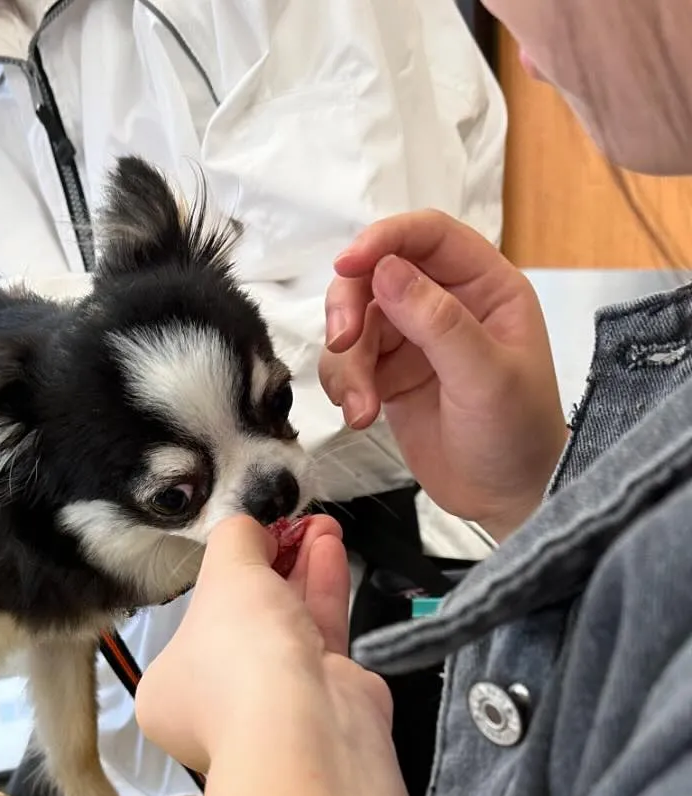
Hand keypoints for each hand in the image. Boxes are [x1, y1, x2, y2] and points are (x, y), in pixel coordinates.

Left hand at [137, 515, 394, 780]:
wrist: (304, 726)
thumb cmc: (239, 659)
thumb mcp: (223, 577)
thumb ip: (233, 542)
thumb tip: (248, 530)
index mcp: (169, 691)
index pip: (192, 628)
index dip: (221, 579)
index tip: (247, 543)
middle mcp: (218, 705)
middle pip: (245, 624)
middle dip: (271, 566)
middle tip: (292, 526)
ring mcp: (274, 707)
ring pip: (287, 627)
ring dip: (303, 571)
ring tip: (320, 526)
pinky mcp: (323, 701)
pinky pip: (319, 637)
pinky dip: (324, 592)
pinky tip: (331, 550)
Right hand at [320, 211, 567, 540]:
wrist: (506, 497)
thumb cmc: (515, 433)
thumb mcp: (485, 376)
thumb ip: (438, 322)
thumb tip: (385, 270)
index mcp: (485, 287)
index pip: (427, 237)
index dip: (383, 240)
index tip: (345, 266)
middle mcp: (445, 304)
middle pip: (375, 276)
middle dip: (349, 309)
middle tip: (341, 345)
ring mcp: (413, 341)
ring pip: (354, 325)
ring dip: (345, 364)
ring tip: (361, 410)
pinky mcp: (388, 376)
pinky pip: (347, 364)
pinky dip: (343, 387)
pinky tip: (361, 417)